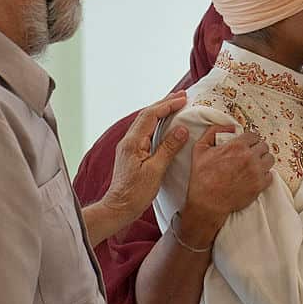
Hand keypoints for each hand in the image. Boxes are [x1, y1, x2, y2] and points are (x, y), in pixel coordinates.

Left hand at [99, 93, 189, 225]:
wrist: (119, 207)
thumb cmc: (136, 193)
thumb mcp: (156, 171)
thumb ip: (168, 148)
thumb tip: (181, 129)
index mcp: (133, 142)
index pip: (151, 116)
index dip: (167, 105)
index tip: (183, 99)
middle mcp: (128, 141)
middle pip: (146, 114)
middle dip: (164, 103)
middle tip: (182, 96)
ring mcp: (129, 146)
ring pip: (145, 122)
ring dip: (160, 111)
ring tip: (176, 105)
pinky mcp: (131, 152)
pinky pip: (145, 131)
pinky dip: (157, 122)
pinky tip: (165, 124)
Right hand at [179, 128, 273, 246]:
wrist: (208, 202)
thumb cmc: (202, 177)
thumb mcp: (200, 148)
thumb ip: (213, 131)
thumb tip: (230, 127)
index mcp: (237, 146)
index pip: (253, 135)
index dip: (249, 140)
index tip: (246, 145)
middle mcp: (250, 157)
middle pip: (264, 146)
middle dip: (257, 149)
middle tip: (250, 155)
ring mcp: (256, 172)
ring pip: (270, 159)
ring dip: (263, 161)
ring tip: (254, 165)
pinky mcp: (260, 185)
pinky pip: (270, 175)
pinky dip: (264, 175)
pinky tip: (255, 177)